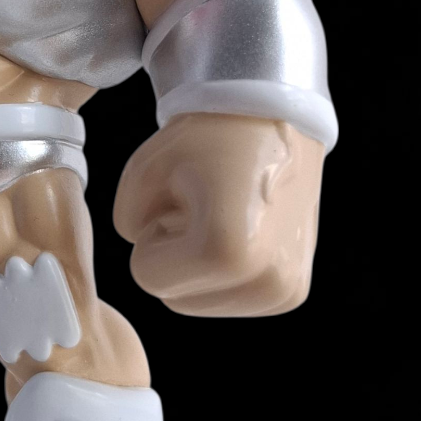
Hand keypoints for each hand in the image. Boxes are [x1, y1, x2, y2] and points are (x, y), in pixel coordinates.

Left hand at [113, 112, 324, 315]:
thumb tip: (144, 248)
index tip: (182, 200)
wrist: (273, 117)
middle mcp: (266, 281)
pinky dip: (222, 272)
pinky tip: (239, 230)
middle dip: (175, 255)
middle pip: (173, 297)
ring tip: (223, 215)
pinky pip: (227, 300)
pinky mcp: (293, 292)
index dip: (151, 234)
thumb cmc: (210, 136)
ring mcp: (285, 290)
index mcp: (228, 253)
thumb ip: (127, 221)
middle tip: (203, 207)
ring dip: (197, 265)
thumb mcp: (144, 171)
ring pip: (199, 303)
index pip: (146, 275)